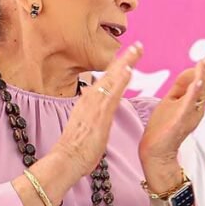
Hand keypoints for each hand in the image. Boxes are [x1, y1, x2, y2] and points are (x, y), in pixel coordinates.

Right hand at [52, 43, 143, 178]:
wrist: (66, 160)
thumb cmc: (76, 148)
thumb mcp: (86, 127)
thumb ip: (93, 116)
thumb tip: (97, 113)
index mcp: (88, 102)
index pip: (105, 80)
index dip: (117, 67)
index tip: (128, 56)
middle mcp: (90, 99)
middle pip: (109, 74)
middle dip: (124, 58)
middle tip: (138, 45)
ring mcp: (94, 105)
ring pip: (111, 78)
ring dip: (124, 63)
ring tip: (136, 50)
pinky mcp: (99, 113)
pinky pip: (112, 92)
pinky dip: (120, 80)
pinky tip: (128, 70)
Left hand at [138, 48, 204, 169]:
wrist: (156, 151)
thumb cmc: (163, 127)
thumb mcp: (172, 100)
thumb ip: (182, 84)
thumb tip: (192, 68)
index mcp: (194, 101)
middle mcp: (197, 107)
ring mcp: (190, 113)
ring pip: (201, 90)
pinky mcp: (181, 119)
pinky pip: (190, 103)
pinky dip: (195, 91)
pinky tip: (199, 80)